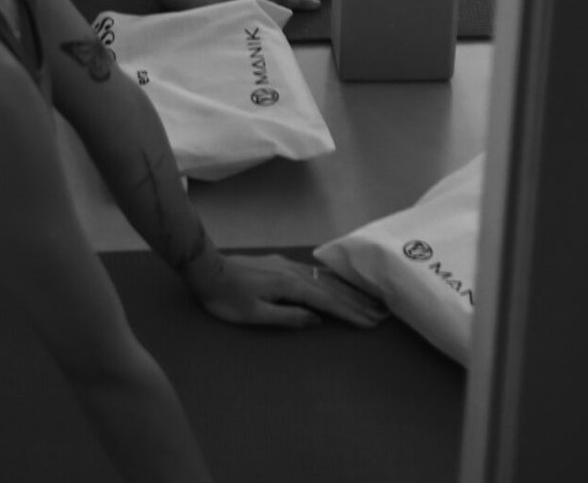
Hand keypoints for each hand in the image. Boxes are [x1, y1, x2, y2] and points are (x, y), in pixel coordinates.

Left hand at [197, 253, 386, 330]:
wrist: (207, 270)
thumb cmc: (228, 300)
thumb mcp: (256, 316)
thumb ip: (289, 317)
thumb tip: (318, 319)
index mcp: (290, 286)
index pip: (327, 302)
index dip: (349, 313)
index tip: (371, 322)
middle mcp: (293, 272)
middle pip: (330, 288)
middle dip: (356, 301)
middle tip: (380, 312)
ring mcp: (287, 265)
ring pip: (323, 279)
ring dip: (346, 290)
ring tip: (366, 298)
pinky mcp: (280, 264)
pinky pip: (313, 273)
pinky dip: (330, 280)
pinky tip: (335, 282)